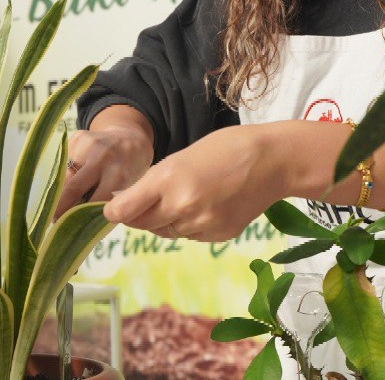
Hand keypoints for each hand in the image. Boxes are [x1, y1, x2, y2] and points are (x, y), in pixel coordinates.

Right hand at [53, 107, 153, 218]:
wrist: (129, 139)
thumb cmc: (128, 172)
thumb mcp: (126, 190)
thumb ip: (107, 205)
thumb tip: (79, 227)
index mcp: (120, 175)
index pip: (93, 203)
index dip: (78, 218)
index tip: (67, 228)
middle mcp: (103, 158)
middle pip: (72, 188)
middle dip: (59, 207)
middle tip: (53, 220)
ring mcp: (88, 145)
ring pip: (62, 175)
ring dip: (56, 191)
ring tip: (53, 203)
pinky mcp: (76, 138)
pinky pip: (61, 162)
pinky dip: (59, 175)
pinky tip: (62, 182)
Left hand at [102, 124, 287, 241]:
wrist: (272, 161)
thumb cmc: (226, 148)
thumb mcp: (181, 155)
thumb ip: (154, 181)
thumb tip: (127, 202)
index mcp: (167, 180)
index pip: (123, 211)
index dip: (113, 211)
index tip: (112, 208)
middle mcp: (181, 207)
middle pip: (141, 224)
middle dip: (138, 215)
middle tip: (147, 200)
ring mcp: (201, 225)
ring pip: (166, 232)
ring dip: (165, 220)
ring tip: (184, 196)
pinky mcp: (218, 236)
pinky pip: (190, 236)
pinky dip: (189, 225)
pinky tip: (205, 205)